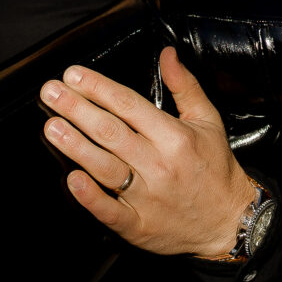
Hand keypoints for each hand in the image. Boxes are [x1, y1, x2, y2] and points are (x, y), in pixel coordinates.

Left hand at [39, 48, 259, 259]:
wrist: (230, 222)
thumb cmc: (215, 170)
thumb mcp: (208, 121)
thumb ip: (184, 86)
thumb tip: (167, 54)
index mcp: (175, 137)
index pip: (129, 105)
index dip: (98, 88)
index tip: (73, 75)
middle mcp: (160, 165)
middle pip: (111, 132)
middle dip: (76, 110)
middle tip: (50, 93)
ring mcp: (148, 197)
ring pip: (105, 167)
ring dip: (75, 146)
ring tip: (52, 127)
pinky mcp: (139, 226)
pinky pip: (110, 211)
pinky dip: (90, 196)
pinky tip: (72, 179)